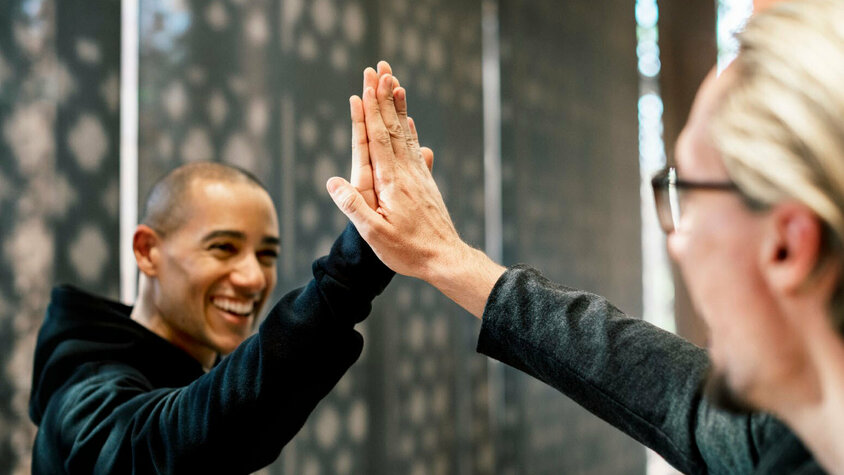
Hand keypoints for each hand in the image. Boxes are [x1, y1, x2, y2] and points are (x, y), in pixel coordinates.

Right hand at [328, 61, 504, 316]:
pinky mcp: (426, 183)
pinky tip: (410, 121)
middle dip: (383, 97)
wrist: (446, 259)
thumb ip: (354, 207)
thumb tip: (332, 181)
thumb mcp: (375, 234)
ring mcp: (419, 175)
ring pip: (406, 134)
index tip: (365, 85)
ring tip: (395, 82)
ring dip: (398, 107)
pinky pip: (416, 150)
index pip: (377, 138)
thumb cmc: (408, 251)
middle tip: (379, 68)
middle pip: (392, 127)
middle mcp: (406, 172)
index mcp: (391, 181)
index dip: (370, 110)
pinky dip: (411, 131)